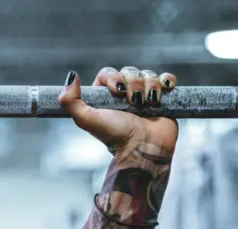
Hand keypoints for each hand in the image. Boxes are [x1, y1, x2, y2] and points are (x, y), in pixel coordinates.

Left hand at [58, 67, 178, 155]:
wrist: (143, 148)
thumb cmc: (115, 135)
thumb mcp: (86, 119)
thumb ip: (70, 101)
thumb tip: (71, 76)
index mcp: (105, 97)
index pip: (108, 73)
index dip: (114, 77)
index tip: (117, 91)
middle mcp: (124, 95)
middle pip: (129, 71)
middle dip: (133, 84)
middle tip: (134, 103)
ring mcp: (144, 96)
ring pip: (148, 75)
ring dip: (149, 86)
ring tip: (148, 103)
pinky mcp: (162, 99)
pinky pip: (166, 79)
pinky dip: (166, 81)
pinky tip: (163, 91)